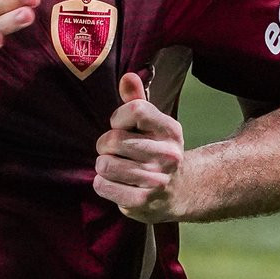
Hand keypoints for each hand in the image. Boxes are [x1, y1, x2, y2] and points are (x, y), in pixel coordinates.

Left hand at [93, 73, 184, 222]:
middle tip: (112, 150)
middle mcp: (168, 155)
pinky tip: (114, 182)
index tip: (119, 124)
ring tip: (113, 166)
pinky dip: (101, 183)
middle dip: (105, 144)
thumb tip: (128, 76)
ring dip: (103, 165)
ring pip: (105, 164)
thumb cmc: (155, 148)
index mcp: (170, 130)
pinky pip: (103, 186)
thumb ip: (137, 99)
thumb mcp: (152, 123)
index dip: (118, 117)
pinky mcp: (142, 202)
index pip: (135, 111)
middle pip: (114, 139)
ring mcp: (156, 181)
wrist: (178, 191)